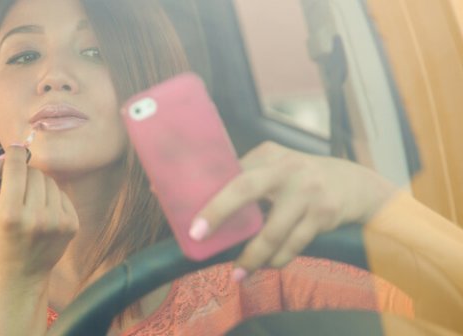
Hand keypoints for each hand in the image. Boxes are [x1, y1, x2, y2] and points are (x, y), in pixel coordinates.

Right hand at [0, 144, 78, 279]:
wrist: (20, 271)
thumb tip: (14, 152)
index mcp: (10, 213)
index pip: (16, 165)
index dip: (14, 154)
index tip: (13, 153)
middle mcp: (36, 218)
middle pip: (34, 172)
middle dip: (24, 176)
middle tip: (16, 195)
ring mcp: (57, 222)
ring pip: (49, 181)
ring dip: (39, 187)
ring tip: (29, 207)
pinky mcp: (72, 225)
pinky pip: (61, 194)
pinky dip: (51, 199)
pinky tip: (42, 216)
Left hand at [192, 141, 396, 280]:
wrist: (358, 185)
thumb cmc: (302, 179)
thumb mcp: (278, 167)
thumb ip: (249, 179)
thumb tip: (201, 204)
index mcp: (268, 155)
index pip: (231, 173)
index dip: (207, 193)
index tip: (189, 218)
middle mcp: (286, 169)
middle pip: (244, 190)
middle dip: (218, 212)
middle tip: (199, 235)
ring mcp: (307, 192)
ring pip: (272, 232)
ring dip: (253, 256)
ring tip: (238, 273)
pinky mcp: (324, 215)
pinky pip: (294, 244)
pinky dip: (278, 259)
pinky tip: (268, 266)